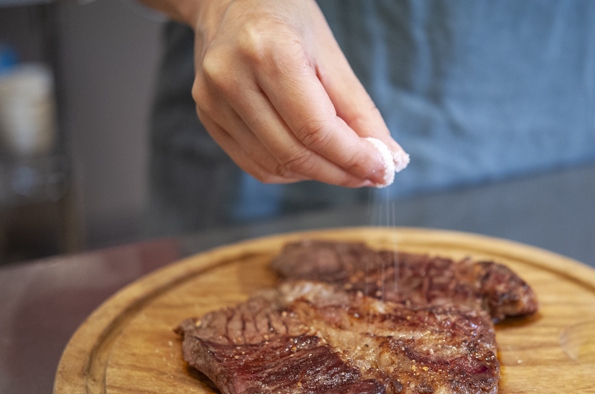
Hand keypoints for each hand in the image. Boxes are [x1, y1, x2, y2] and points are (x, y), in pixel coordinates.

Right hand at [181, 0, 405, 186]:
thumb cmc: (288, 21)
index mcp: (268, 53)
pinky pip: (255, 164)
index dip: (354, 158)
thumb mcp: (331, 55)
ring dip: (317, 175)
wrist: (232, 0)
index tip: (382, 170)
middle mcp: (232, 78)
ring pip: (275, 166)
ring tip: (342, 164)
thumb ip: (359, 111)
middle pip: (295, 153)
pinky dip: (290, 171)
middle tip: (369, 174)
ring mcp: (212, 99)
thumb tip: (388, 159)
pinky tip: (310, 159)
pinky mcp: (207, 115)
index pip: (317, 129)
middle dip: (340, 172)